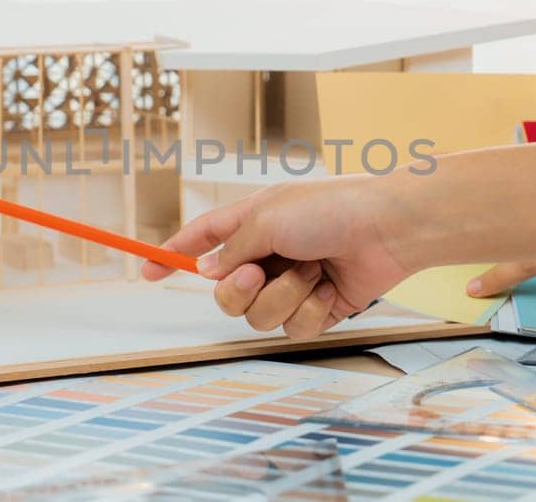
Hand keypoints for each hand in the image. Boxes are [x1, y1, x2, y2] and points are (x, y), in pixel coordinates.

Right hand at [141, 175, 415, 338]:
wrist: (388, 229)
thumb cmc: (331, 209)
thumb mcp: (269, 218)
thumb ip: (232, 248)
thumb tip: (207, 270)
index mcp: (251, 224)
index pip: (202, 240)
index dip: (173, 255)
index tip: (147, 271)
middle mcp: (268, 255)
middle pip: (225, 294)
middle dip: (239, 290)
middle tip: (259, 272)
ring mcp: (291, 284)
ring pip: (258, 316)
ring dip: (283, 296)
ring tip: (312, 271)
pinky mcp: (317, 308)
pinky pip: (293, 327)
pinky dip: (310, 310)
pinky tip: (329, 290)